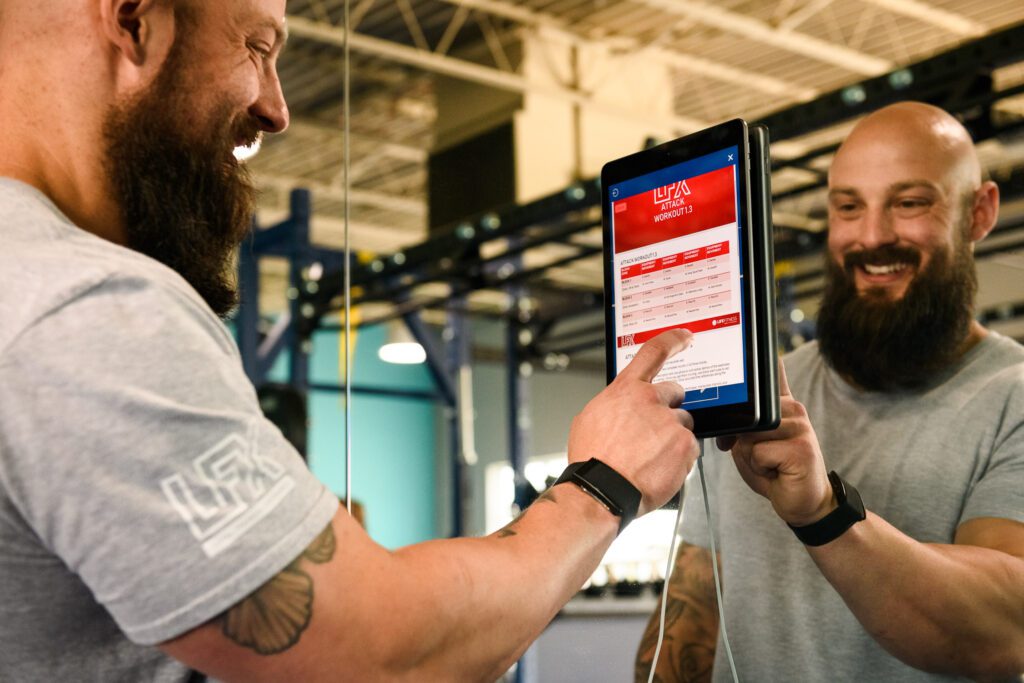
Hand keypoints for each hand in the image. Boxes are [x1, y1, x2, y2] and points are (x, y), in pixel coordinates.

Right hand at [568, 329, 699, 515]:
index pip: (654, 352)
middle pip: (676, 392)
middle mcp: (650, 401)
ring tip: (651, 456)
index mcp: (626, 390)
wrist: (602, 490)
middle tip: (654, 430)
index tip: (684, 336)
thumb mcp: (590, 418)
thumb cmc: (592, 460)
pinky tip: (658, 467)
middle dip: (670, 408)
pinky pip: (690, 448)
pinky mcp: (685, 446)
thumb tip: (622, 404)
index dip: (673, 340)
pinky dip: (679, 458)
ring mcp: (670, 423)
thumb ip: (614, 403)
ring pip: (683, 423)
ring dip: (673, 436)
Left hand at [717, 360, 833, 526]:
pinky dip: (759, 467)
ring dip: (750, 455)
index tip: (762, 335)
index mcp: (781, 406)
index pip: (773, 375)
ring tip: (769, 463)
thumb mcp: (752, 443)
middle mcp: (793, 410)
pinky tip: (777, 472)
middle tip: (753, 454)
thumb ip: (742, 424)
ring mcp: (800, 427)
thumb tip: (728, 411)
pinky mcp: (802, 448)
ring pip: (750, 434)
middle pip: (747, 413)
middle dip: (739, 437)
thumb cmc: (773, 469)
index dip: (767, 357)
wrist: (802, 502)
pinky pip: (759, 452)